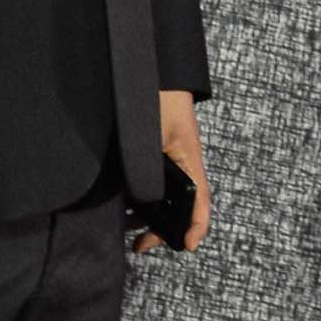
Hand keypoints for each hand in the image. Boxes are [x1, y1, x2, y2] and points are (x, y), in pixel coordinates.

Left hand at [132, 88, 210, 253]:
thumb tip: (141, 198)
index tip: (186, 245)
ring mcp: (167, 164)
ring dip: (146, 217)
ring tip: (126, 228)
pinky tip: (119, 206)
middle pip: (180, 208)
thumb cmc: (159, 100)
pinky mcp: (151, 159)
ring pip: (161, 200)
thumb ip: (148, 167)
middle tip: (140, 245)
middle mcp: (181, 167)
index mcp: (189, 162)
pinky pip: (147, 187)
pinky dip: (136, 201)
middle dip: (162, 231)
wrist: (151, 76)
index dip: (197, 226)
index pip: (201, 202)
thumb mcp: (153, 137)